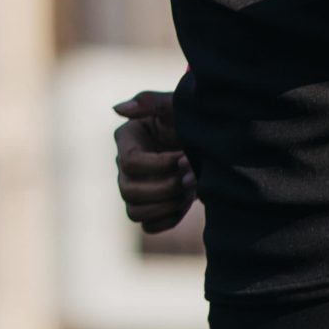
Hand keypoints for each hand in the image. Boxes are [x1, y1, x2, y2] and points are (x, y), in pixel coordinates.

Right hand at [113, 90, 195, 233]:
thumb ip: (150, 102)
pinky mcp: (148, 208)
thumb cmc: (192, 120)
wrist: (210, 143)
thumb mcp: (176, 106)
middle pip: (128, 191)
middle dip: (166, 187)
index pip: (130, 163)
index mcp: (127, 140)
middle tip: (192, 176)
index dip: (160, 165)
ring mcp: (134, 189)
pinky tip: (186, 202)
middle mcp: (124, 167)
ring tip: (190, 189)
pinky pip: (149, 226)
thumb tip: (117, 109)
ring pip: (134, 212)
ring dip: (168, 204)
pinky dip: (169, 218)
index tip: (185, 157)